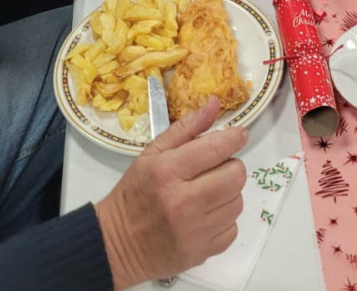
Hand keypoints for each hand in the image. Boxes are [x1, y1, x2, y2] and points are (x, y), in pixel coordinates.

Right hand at [95, 97, 246, 287]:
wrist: (117, 244)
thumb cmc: (135, 193)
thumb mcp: (152, 154)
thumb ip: (186, 127)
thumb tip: (214, 103)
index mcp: (168, 172)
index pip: (216, 148)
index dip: (234, 138)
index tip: (239, 135)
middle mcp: (183, 202)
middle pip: (235, 176)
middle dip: (231, 166)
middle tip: (216, 168)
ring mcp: (193, 232)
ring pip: (237, 202)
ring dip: (228, 194)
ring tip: (208, 192)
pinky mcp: (200, 253)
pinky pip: (232, 229)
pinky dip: (224, 220)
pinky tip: (206, 215)